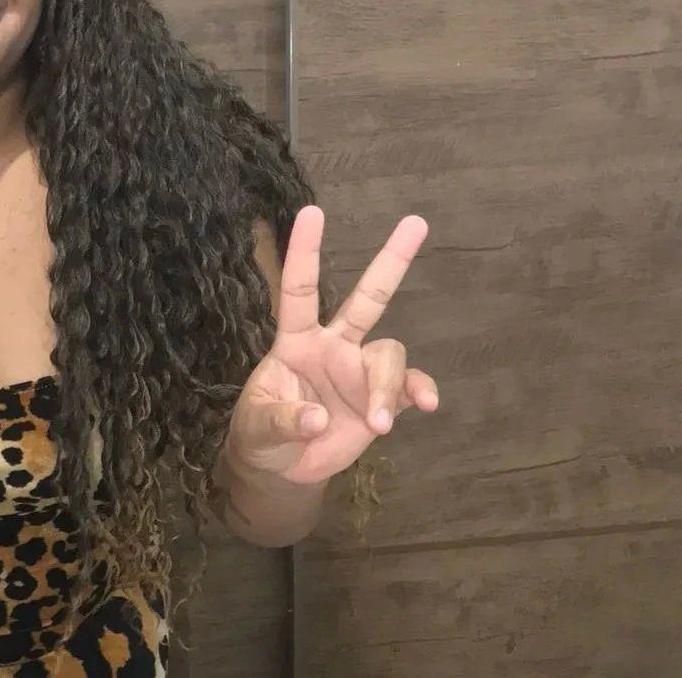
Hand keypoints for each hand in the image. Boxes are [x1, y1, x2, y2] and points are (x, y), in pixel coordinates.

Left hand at [225, 206, 438, 483]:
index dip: (304, 252)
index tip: (312, 212)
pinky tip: (425, 405)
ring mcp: (359, 372)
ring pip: (389, 353)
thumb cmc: (260, 436)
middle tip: (416, 222)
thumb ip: (282, 419)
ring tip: (377, 424)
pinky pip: (409, 386)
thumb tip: (317, 419)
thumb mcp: (256, 428)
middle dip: (391, 261)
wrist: (282, 470)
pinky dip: (419, 392)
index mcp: (295, 341)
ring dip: (386, 386)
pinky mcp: (380, 401)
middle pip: (367, 298)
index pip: (299, 290)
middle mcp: (333, 346)